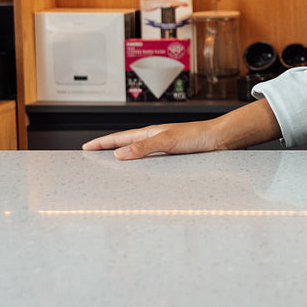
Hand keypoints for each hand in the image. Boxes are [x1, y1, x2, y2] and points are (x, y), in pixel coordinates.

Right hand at [82, 120, 223, 158]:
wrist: (220, 139)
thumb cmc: (198, 135)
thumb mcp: (167, 141)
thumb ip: (143, 147)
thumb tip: (119, 153)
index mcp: (150, 133)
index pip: (120, 138)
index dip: (102, 142)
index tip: (86, 147)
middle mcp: (155, 139)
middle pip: (125, 144)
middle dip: (108, 149)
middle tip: (93, 155)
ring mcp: (163, 147)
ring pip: (137, 153)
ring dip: (124, 158)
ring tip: (110, 166)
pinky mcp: (173, 156)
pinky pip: (149, 161)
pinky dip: (139, 165)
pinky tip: (140, 173)